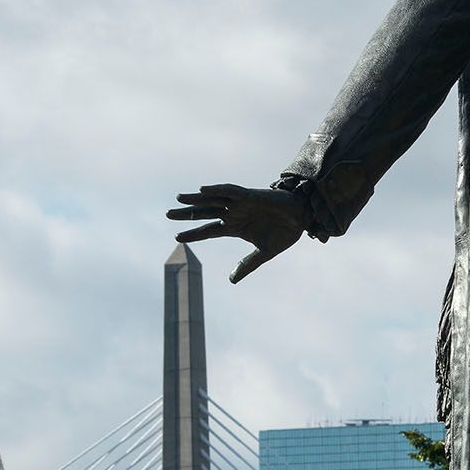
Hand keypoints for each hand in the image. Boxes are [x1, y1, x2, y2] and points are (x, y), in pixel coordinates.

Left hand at [166, 183, 307, 282]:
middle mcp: (234, 213)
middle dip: (186, 213)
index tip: (177, 237)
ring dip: (196, 199)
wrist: (303, 218)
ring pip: (213, 200)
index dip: (193, 234)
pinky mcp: (250, 195)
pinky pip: (230, 190)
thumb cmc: (285, 232)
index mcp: (235, 227)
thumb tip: (231, 280)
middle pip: (205, 213)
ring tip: (179, 198)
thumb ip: (247, 265)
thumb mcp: (264, 253)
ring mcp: (240, 203)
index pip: (209, 230)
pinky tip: (203, 190)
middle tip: (167, 214)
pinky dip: (216, 189)